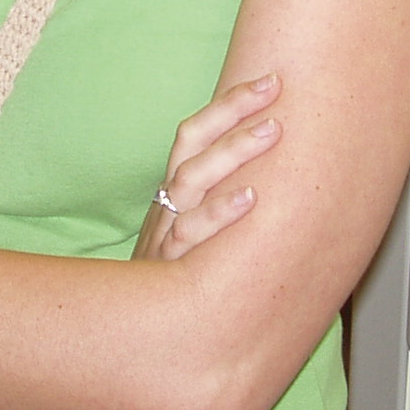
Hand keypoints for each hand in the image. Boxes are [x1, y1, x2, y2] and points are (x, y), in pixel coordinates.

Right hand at [133, 74, 280, 260]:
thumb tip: (275, 173)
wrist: (133, 328)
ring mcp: (165, 231)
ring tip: (272, 132)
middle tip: (275, 95)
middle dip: (235, 116)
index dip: (229, 104)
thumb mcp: (191, 230)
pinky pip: (191, 233)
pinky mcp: (167, 265)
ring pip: (191, 181)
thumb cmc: (176, 274)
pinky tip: (251, 199)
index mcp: (172, 189)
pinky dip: (219, 213)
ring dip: (233, 153)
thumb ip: (219, 201)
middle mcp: (166, 203)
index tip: (271, 81)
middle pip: (193, 147)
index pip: (194, 133)